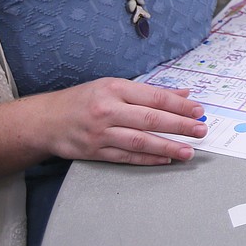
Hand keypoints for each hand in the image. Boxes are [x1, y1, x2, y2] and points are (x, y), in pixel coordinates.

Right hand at [36, 78, 207, 165]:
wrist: (45, 120)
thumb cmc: (83, 99)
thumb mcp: (114, 86)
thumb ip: (149, 92)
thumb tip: (183, 93)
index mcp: (115, 89)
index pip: (154, 97)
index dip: (179, 105)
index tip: (198, 110)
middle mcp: (108, 110)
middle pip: (150, 119)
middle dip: (179, 126)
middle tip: (200, 130)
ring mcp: (100, 133)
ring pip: (140, 141)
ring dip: (167, 147)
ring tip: (188, 151)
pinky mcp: (95, 152)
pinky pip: (126, 157)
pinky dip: (148, 159)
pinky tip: (165, 159)